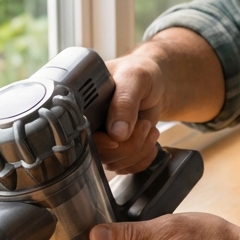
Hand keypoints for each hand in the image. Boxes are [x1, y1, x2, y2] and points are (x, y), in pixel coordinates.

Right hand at [93, 52, 164, 173]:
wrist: (156, 81)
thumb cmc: (140, 72)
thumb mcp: (134, 78)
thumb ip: (124, 102)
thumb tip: (117, 133)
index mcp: (83, 106)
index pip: (83, 136)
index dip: (102, 143)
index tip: (119, 139)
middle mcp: (90, 125)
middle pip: (101, 155)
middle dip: (129, 146)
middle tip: (144, 125)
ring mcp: (103, 139)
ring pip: (116, 164)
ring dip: (139, 150)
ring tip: (149, 127)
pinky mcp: (117, 148)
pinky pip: (128, 167)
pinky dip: (144, 158)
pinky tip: (150, 141)